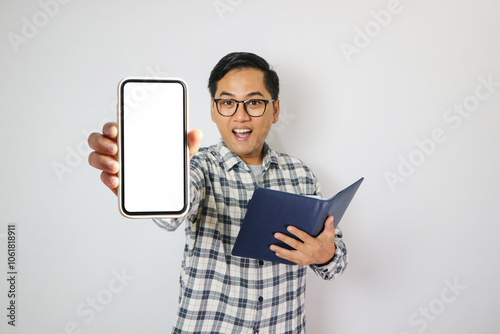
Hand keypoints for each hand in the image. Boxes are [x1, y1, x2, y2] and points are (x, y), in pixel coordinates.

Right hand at [88, 122, 202, 195]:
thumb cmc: (168, 159)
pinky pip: (104, 177)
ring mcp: (112, 163)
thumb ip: (188, 142)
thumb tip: (197, 133)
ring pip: (95, 158)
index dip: (110, 125)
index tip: (115, 129)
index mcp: (129, 134)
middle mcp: (116, 147)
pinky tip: (116, 181)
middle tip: (116, 148)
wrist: (168, 185)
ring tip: (116, 167)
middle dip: (102, 142)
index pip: (113, 125)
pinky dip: (107, 178)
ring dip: (102, 160)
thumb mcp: (180, 151)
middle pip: (97, 139)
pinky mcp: (114, 180)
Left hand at [270, 216, 335, 265]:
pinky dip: (283, 256)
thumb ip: (329, 226)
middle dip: (285, 240)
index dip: (297, 233)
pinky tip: (276, 252)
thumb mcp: (329, 235)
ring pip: (291, 254)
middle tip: (276, 234)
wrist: (327, 258)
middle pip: (295, 245)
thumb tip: (330, 217)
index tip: (289, 227)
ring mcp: (305, 258)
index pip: (305, 237)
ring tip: (272, 246)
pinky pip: (291, 259)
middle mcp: (309, 252)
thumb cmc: (327, 244)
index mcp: (315, 244)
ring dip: (281, 250)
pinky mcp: (302, 262)